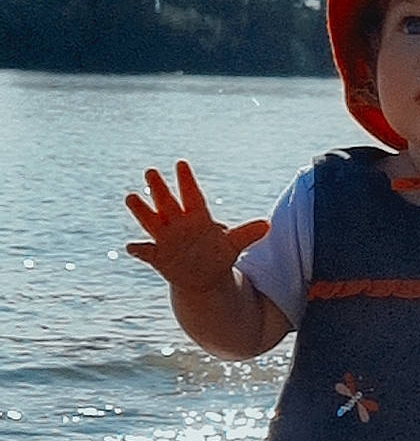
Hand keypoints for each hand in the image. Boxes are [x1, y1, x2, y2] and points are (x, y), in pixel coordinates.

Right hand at [125, 161, 268, 293]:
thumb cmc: (218, 254)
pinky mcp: (158, 256)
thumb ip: (247, 234)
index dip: (187, 181)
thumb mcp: (233, 245)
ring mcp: (166, 238)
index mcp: (197, 216)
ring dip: (141, 210)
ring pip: (152, 221)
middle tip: (151, 171)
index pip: (192, 195)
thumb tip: (268, 225)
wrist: (203, 277)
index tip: (181, 164)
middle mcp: (178, 223)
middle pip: (168, 203)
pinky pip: (147, 252)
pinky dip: (139, 250)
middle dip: (159, 189)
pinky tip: (131, 247)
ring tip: (131, 197)